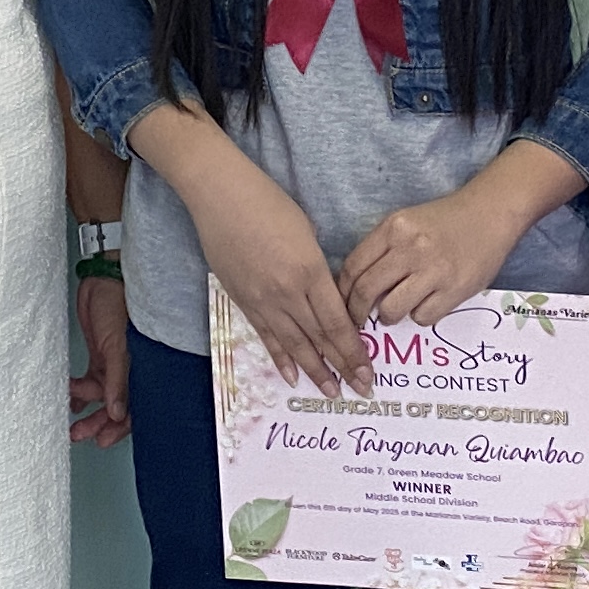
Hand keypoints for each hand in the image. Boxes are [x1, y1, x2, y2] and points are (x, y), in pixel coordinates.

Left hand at [70, 275, 132, 444]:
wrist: (104, 279)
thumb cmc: (121, 304)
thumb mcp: (118, 346)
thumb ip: (118, 380)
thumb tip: (118, 413)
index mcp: (143, 370)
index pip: (135, 408)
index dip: (120, 428)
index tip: (103, 440)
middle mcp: (129, 371)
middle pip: (115, 407)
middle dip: (98, 423)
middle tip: (80, 434)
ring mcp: (113, 364)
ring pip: (100, 396)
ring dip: (86, 410)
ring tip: (70, 421)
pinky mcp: (99, 355)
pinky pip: (89, 381)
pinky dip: (79, 392)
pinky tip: (70, 400)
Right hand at [192, 171, 366, 394]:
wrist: (220, 196)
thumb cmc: (268, 203)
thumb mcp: (307, 232)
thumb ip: (317, 268)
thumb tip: (324, 292)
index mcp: (310, 271)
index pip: (338, 323)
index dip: (354, 351)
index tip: (368, 372)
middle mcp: (288, 293)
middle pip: (320, 339)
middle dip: (342, 367)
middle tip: (361, 390)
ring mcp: (263, 300)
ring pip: (294, 345)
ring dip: (314, 371)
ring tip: (331, 392)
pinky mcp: (243, 301)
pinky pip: (266, 336)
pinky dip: (280, 359)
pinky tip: (292, 377)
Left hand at [342, 189, 525, 329]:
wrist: (490, 214)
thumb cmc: (444, 220)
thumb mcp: (406, 222)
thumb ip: (382, 249)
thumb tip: (355, 286)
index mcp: (394, 228)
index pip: (354, 266)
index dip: (343, 291)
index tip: (343, 302)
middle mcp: (410, 248)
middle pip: (367, 291)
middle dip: (357, 312)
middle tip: (359, 319)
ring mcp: (434, 270)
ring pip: (392, 309)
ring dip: (388, 317)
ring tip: (394, 311)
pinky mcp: (454, 289)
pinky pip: (422, 317)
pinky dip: (419, 315)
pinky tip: (426, 303)